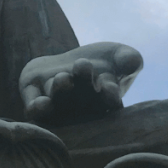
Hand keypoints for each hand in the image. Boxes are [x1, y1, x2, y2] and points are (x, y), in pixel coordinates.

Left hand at [19, 42, 142, 124]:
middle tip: (83, 66)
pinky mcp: (34, 100)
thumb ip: (128, 59)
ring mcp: (57, 106)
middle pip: (81, 99)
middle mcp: (80, 108)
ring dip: (60, 92)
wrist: (68, 64)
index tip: (109, 86)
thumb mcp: (118, 57)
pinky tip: (41, 103)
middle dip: (82, 84)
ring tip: (63, 78)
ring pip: (58, 102)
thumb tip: (133, 61)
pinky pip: (35, 110)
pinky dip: (37, 109)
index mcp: (104, 101)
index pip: (109, 101)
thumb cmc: (101, 63)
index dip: (109, 96)